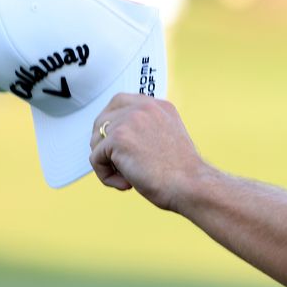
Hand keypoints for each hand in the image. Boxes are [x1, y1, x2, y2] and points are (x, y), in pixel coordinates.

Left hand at [89, 93, 205, 211]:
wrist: (191, 184)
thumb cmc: (183, 172)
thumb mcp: (167, 137)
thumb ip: (147, 129)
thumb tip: (116, 138)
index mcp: (158, 105)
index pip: (120, 102)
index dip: (112, 125)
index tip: (118, 146)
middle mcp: (143, 107)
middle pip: (102, 120)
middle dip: (104, 145)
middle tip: (120, 165)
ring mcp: (129, 120)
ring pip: (96, 140)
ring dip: (107, 162)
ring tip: (127, 176)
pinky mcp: (118, 138)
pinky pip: (95, 159)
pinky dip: (106, 176)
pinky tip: (126, 184)